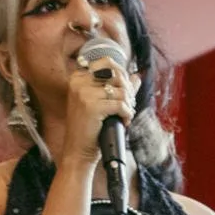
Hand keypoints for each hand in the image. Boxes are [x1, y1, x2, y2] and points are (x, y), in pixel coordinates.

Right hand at [64, 47, 137, 172]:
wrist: (78, 151)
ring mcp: (84, 93)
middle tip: (129, 105)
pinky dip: (127, 114)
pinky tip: (124, 122)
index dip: (123, 76)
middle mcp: (79, 82)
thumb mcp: (102, 104)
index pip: (108, 63)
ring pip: (121, 91)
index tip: (125, 92)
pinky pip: (120, 104)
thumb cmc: (89, 129)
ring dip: (129, 105)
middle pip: (117, 75)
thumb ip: (118, 88)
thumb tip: (137, 76)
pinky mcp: (92, 107)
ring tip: (125, 116)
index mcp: (78, 77)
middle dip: (128, 90)